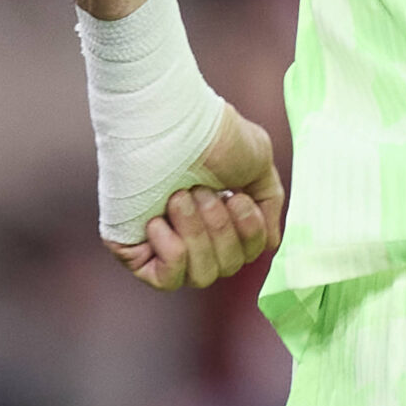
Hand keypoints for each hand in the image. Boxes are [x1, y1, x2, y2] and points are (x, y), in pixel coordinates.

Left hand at [107, 101, 285, 291]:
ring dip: (197, 234)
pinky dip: (172, 252)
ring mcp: (163, 245)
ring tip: (181, 197)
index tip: (236, 196)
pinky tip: (159, 221)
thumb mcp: (259, 165)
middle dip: (220, 229)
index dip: (248, 233)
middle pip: (226, 269)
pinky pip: (165, 281)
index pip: (246, 255)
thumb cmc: (216, 136)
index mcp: (220, 217)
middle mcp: (193, 235)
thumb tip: (271, 243)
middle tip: (202, 191)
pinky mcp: (134, 251)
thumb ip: (268, 203)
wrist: (174, 125)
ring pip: (201, 276)